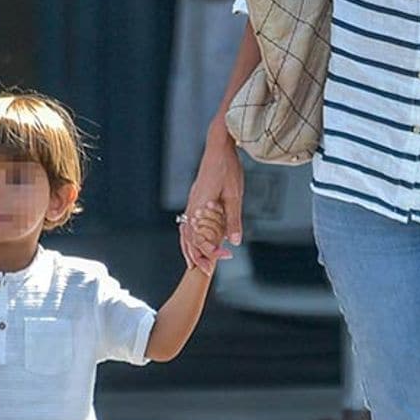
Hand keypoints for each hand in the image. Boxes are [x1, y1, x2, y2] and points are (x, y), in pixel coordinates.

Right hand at [179, 122, 243, 272]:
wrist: (218, 147)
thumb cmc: (227, 168)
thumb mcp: (235, 195)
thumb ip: (233, 219)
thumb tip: (235, 241)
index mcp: (199, 206)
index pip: (200, 237)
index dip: (210, 251)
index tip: (222, 259)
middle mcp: (191, 205)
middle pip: (188, 237)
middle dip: (195, 255)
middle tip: (204, 272)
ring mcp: (191, 201)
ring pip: (185, 230)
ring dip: (189, 247)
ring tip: (193, 261)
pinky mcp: (194, 198)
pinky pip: (187, 222)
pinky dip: (188, 235)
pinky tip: (194, 239)